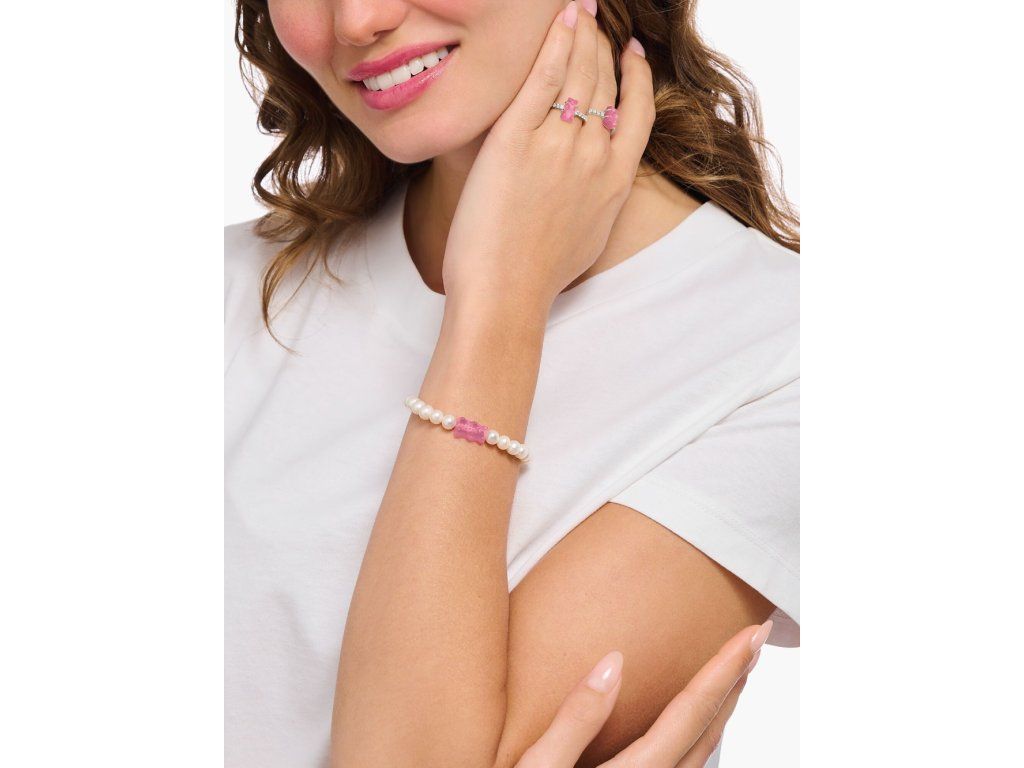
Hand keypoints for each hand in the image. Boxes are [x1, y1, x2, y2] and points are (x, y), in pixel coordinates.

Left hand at [441, 0, 654, 313]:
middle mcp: (595, 155)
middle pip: (606, 83)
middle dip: (602, 44)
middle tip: (594, 19)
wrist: (506, 293)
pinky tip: (560, 20)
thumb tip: (595, 184)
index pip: (638, 111)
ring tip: (577, 10)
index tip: (631, 53)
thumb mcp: (590, 236)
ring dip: (581, 34)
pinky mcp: (516, 138)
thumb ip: (599, 198)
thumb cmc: (539, 276)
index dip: (636, 76)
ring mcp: (558, 144)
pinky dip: (556, 43)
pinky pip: (543, 78)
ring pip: (578, 74)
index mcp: (616, 179)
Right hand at [512, 621, 771, 767]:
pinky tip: (693, 723)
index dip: (725, 670)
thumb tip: (613, 662)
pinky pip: (685, 764)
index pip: (692, 711)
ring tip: (734, 672)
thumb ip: (577, 718)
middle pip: (709, 729)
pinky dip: (700, 734)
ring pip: (703, 751)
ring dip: (722, 707)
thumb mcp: (539, 767)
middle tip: (756, 640)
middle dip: (736, 681)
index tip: (752, 635)